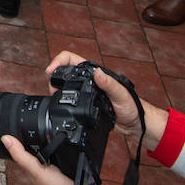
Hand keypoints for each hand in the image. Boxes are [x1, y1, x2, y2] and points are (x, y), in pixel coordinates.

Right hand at [45, 51, 160, 144]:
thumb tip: (97, 73)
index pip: (71, 59)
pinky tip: (60, 106)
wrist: (134, 124)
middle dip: (53, 76)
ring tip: (52, 96)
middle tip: (50, 87)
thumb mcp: (121, 95)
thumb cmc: (132, 107)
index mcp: (96, 74)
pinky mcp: (85, 104)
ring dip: (55, 87)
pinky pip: (69, 98)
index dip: (58, 62)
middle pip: (64, 71)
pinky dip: (61, 100)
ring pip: (65, 85)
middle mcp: (89, 81)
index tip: (50, 71)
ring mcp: (86, 92)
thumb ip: (110, 84)